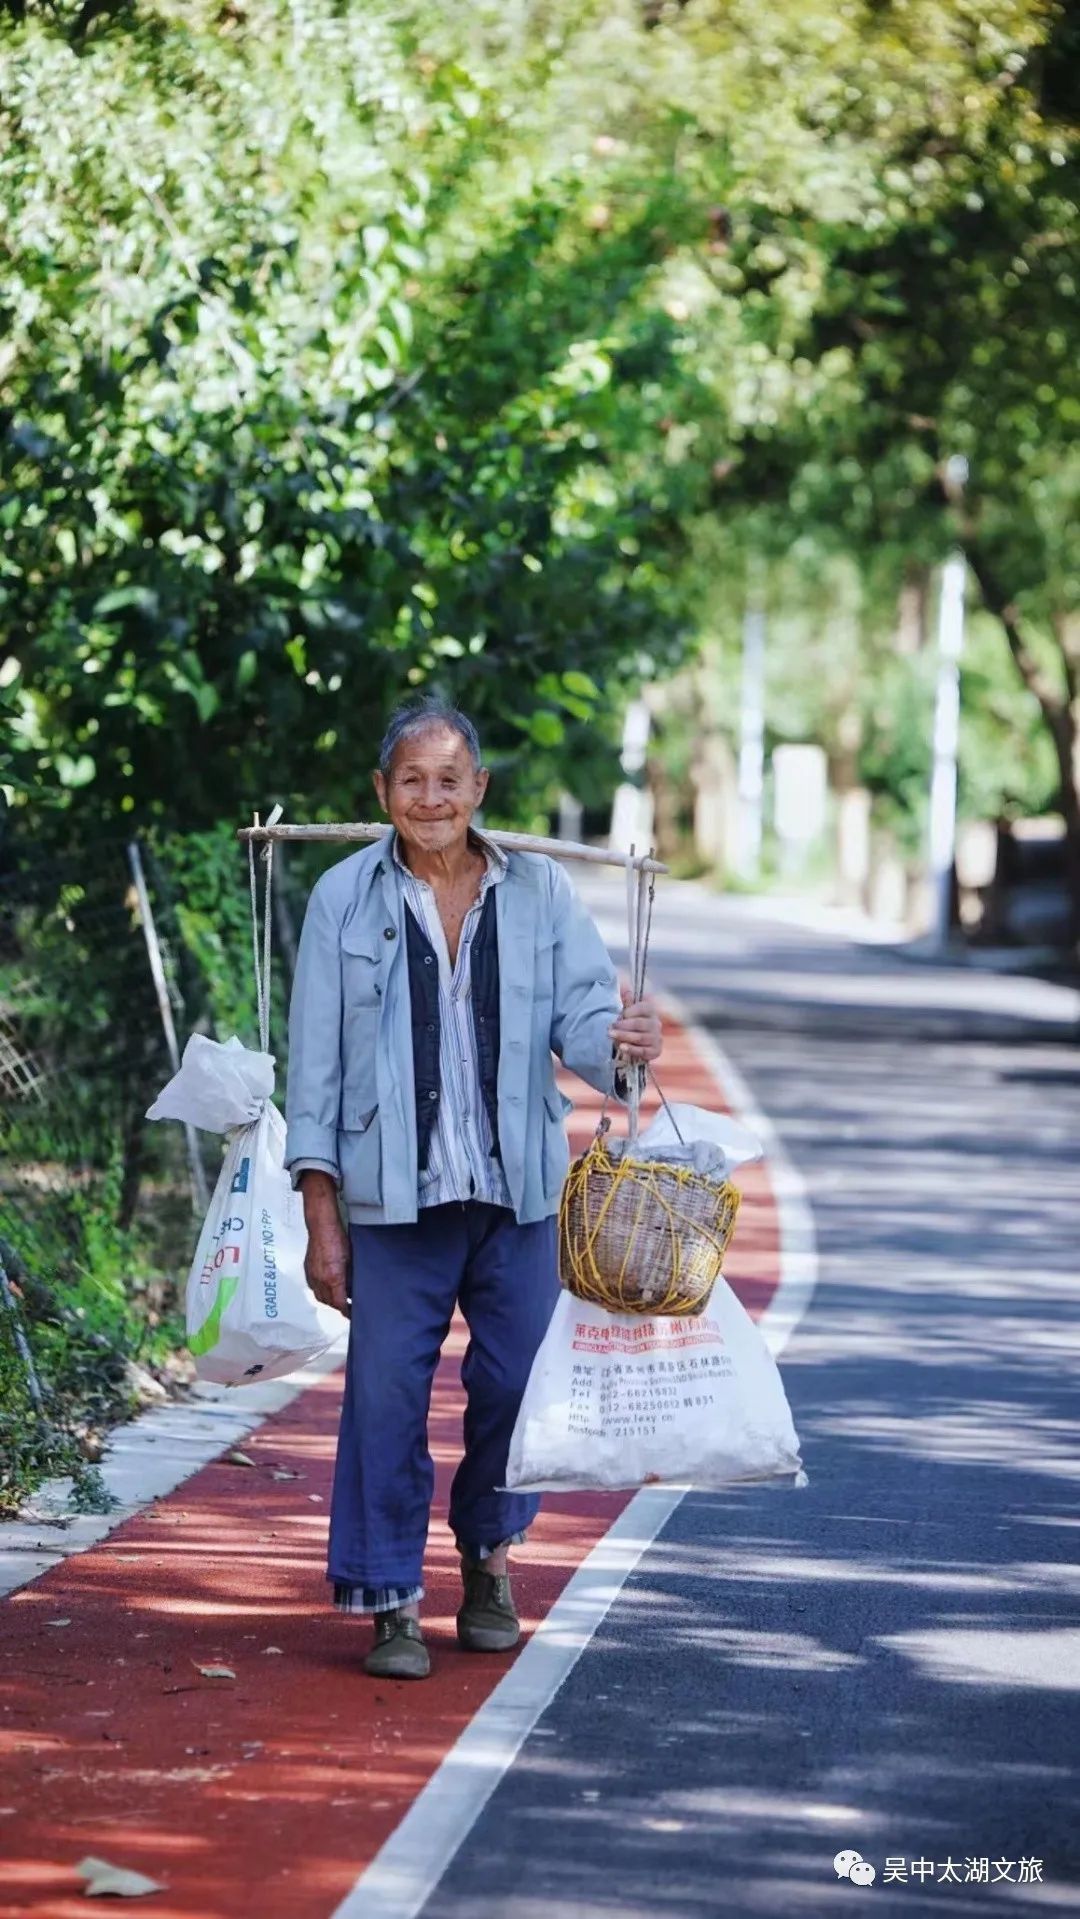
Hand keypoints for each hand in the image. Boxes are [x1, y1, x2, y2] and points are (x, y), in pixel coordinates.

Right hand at [299, 1173, 350, 1318]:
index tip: (353, 1314)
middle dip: (339, 1306)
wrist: (321, 1226)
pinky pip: (314, 1287)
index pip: (340, 1304)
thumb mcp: (351, 1260)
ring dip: (329, 1299)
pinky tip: (328, 1285)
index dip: (347, 1311)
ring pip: (320, 1296)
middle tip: (348, 1305)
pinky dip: (321, 1290)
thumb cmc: (337, 1238)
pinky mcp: (308, 1270)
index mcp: (334, 1278)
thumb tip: (355, 1289)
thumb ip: (352, 1277)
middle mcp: (321, 1279)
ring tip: (338, 1297)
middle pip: (329, 1302)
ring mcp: (312, 1275)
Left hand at [609, 985, 662, 1063]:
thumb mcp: (627, 1011)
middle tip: (610, 1027)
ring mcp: (657, 1038)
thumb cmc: (629, 1024)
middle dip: (623, 1025)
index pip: (644, 1008)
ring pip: (640, 1037)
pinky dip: (632, 1049)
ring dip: (624, 1036)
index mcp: (650, 1011)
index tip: (621, 1014)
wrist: (636, 1045)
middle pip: (640, 1023)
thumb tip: (625, 986)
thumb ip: (626, 1000)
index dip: (632, 1010)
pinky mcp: (655, 1051)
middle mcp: (656, 1024)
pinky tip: (622, 1047)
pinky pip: (644, 1051)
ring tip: (611, 1036)